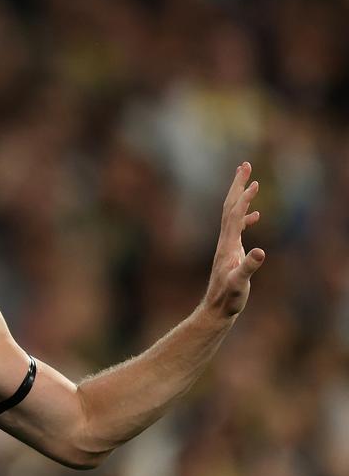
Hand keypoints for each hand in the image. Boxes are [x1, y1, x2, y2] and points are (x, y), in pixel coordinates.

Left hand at [203, 161, 264, 317]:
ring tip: (251, 182)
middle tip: (245, 165)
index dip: (243, 197)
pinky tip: (256, 215)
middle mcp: (225, 241)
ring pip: (233, 215)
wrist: (216, 310)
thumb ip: (248, 267)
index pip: (235, 214)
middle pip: (230, 207)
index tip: (252, 180)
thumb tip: (260, 252)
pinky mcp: (231, 253)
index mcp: (228, 244)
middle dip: (237, 186)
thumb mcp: (239, 282)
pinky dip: (246, 217)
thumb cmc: (228, 299)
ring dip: (242, 197)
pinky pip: (238, 229)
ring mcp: (227, 246)